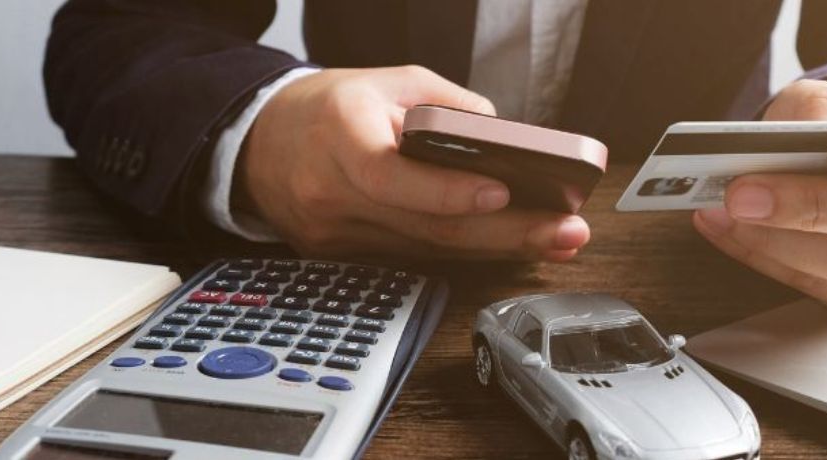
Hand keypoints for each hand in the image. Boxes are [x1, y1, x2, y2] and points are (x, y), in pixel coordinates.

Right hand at [237, 65, 589, 260]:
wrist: (260, 144)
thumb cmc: (331, 108)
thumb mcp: (390, 82)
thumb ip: (448, 107)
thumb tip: (508, 140)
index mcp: (338, 133)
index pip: (390, 174)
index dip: (446, 190)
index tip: (503, 191)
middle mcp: (332, 190)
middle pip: (426, 225)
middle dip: (506, 231)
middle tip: (566, 230)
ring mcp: (332, 234)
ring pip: (427, 250)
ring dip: (498, 247)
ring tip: (556, 239)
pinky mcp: (340, 258)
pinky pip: (413, 258)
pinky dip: (464, 252)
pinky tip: (509, 248)